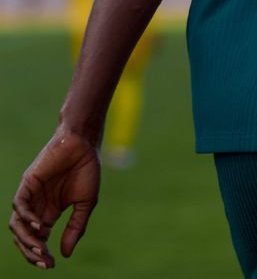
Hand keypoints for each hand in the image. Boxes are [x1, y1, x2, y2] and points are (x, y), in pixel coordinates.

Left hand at [9, 127, 100, 268]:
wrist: (85, 143)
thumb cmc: (87, 169)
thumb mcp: (85, 204)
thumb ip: (75, 228)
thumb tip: (65, 254)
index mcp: (50, 211)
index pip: (39, 239)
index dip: (42, 254)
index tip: (52, 264)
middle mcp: (37, 205)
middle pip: (25, 236)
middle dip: (32, 252)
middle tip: (44, 262)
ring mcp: (31, 194)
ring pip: (18, 224)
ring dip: (26, 240)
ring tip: (41, 248)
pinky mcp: (28, 182)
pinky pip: (19, 205)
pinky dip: (26, 218)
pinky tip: (40, 226)